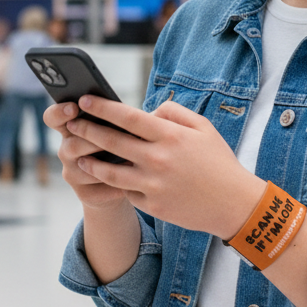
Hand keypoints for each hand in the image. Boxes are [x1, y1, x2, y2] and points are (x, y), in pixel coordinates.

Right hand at [43, 100, 130, 209]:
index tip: (74, 107)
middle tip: (112, 136)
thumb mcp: (118, 128)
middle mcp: (66, 150)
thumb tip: (140, 111)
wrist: (124, 182)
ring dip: (108, 163)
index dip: (59, 112)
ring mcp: (72, 174)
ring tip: (131, 158)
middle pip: (71, 144)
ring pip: (86, 167)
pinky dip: (118, 183)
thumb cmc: (122, 145)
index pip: (53, 118)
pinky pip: (100, 188)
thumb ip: (118, 118)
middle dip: (93, 140)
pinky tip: (133, 181)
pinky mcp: (84, 194)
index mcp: (71, 128)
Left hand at [65, 96, 265, 238]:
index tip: (84, 100)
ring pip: (110, 172)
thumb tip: (148, 112)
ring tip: (79, 155)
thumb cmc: (218, 162)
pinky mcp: (153, 206)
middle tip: (73, 124)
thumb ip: (173, 113)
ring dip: (91, 162)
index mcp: (170, 136)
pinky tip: (106, 178)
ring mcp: (154, 185)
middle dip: (87, 130)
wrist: (234, 203)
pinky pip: (126, 192)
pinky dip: (116, 184)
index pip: (127, 117)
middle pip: (111, 142)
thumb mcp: (203, 128)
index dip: (102, 108)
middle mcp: (158, 159)